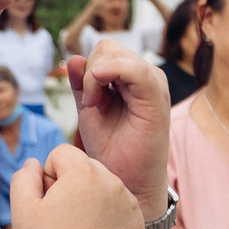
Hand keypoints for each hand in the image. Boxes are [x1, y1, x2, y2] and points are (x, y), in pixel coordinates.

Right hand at [7, 145, 141, 228]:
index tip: (46, 204)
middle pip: (85, 169)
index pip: (62, 154)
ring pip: (104, 190)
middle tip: (61, 220)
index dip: (47, 177)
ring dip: (90, 202)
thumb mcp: (22, 209)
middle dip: (70, 186)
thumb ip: (24, 176)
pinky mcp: (139, 227)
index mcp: (85, 172)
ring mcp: (130, 205)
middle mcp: (114, 182)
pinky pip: (119, 212)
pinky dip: (107, 222)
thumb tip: (35, 163)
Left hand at [67, 42, 170, 210]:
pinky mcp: (157, 98)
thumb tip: (71, 57)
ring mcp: (153, 84)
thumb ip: (81, 84)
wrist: (126, 180)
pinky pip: (135, 70)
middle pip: (106, 48)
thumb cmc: (111, 148)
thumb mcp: (89, 110)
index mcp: (132, 77)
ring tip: (97, 106)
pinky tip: (98, 98)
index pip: (104, 50)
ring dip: (94, 79)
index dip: (86, 69)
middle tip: (91, 104)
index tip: (86, 100)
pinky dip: (111, 73)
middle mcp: (145, 76)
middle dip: (89, 73)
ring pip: (114, 54)